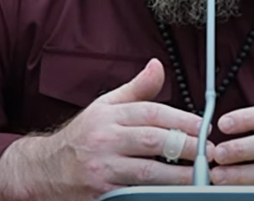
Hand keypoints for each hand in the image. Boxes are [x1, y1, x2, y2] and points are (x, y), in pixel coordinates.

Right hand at [0, 58, 207, 200]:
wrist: (43, 170)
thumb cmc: (81, 137)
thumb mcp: (104, 107)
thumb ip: (135, 90)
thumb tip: (157, 66)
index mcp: (108, 115)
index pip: (151, 112)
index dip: (182, 119)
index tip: (204, 128)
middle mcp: (104, 140)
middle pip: (153, 140)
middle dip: (186, 146)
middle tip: (209, 152)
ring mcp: (102, 169)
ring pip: (148, 173)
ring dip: (179, 176)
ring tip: (200, 176)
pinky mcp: (102, 194)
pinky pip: (135, 194)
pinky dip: (156, 193)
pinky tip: (173, 192)